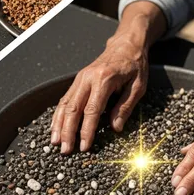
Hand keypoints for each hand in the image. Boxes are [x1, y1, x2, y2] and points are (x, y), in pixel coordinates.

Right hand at [50, 38, 147, 153]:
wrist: (126, 45)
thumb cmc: (134, 65)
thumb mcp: (138, 86)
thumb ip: (125, 107)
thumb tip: (115, 128)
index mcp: (104, 79)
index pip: (92, 110)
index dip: (86, 130)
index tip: (84, 147)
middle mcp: (88, 78)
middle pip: (73, 109)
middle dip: (67, 132)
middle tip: (65, 150)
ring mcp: (80, 78)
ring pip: (64, 104)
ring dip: (58, 125)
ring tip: (55, 142)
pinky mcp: (78, 80)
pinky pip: (65, 99)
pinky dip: (58, 114)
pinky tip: (55, 127)